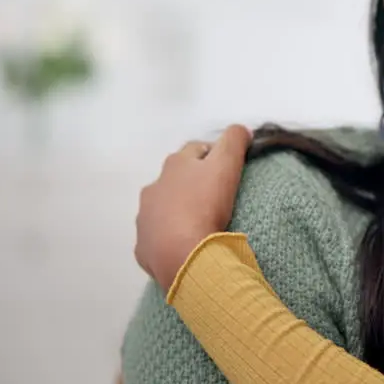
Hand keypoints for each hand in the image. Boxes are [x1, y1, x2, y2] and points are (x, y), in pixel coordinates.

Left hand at [135, 124, 250, 290]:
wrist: (182, 254)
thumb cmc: (205, 206)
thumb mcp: (226, 166)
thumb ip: (234, 141)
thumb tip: (241, 129)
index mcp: (174, 165)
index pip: (196, 150)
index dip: (214, 154)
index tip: (228, 167)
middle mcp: (154, 188)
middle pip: (176, 178)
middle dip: (192, 182)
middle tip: (215, 195)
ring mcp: (145, 217)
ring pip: (162, 207)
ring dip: (177, 209)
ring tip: (199, 222)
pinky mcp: (143, 246)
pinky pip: (156, 237)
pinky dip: (168, 237)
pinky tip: (184, 245)